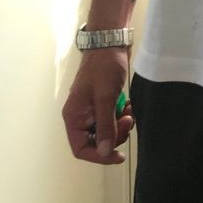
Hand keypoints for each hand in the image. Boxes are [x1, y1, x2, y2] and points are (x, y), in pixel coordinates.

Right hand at [62, 49, 134, 165]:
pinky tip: (128, 105)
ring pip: (107, 131)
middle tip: (128, 121)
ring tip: (129, 110)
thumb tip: (105, 152)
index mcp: (73, 117)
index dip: (99, 156)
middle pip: (97, 142)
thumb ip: (106, 126)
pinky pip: (112, 120)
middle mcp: (80, 117)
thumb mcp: (106, 98)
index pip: (81, 149)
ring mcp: (91, 111)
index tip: (118, 155)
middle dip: (115, 136)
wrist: (111, 45)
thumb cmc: (104, 68)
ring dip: (121, 125)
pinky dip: (122, 116)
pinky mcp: (103, 104)